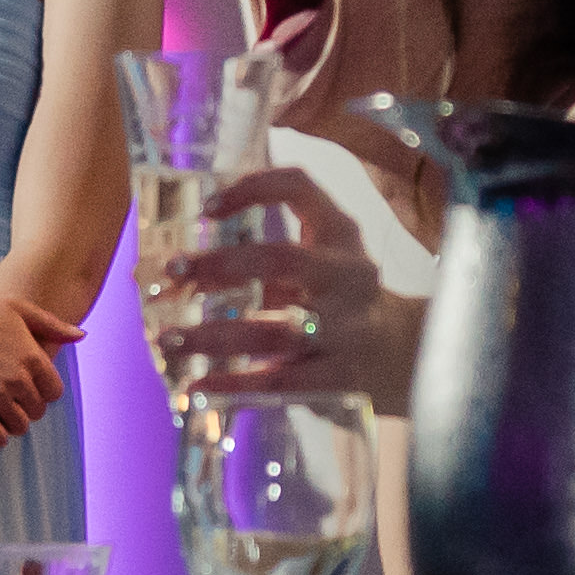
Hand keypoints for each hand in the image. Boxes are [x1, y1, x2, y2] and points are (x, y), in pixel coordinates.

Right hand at [0, 282, 83, 445]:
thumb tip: (81, 335)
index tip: (31, 387)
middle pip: (38, 411)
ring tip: (1, 415)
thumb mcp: (14, 306)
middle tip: (13, 401)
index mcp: (31, 355)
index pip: (55, 391)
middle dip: (29, 407)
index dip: (44, 391)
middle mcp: (18, 378)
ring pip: (20, 427)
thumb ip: (50, 324)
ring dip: (14, 424)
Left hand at [154, 166, 416, 409]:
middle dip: (220, 264)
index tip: (206, 206)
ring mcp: (347, 329)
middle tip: (173, 271)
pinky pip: (280, 382)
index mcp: (340, 235)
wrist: (405, 355)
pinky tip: (197, 386)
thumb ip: (268, 260)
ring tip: (169, 339)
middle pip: (280, 260)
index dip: (252, 188)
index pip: (300, 188)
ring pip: (273, 330)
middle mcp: (346, 275)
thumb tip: (181, 274)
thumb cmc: (343, 302)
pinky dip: (234, 384)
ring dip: (214, 335)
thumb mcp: (323, 262)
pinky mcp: (340, 378)